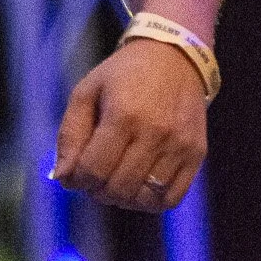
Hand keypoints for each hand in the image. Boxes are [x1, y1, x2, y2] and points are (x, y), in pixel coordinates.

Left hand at [53, 39, 206, 210]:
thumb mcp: (86, 92)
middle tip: (94, 178)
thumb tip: (64, 177)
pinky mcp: (196, 154)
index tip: (75, 175)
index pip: (94, 169)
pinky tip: (138, 186)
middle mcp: (155, 133)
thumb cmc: (123, 75)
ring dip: (123, 198)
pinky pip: (172, 198)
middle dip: (97, 191)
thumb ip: (70, 134)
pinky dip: (150, 202)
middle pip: (118, 188)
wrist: (173, 58)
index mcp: (123, 115)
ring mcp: (179, 145)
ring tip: (115, 181)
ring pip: (145, 199)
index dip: (78, 180)